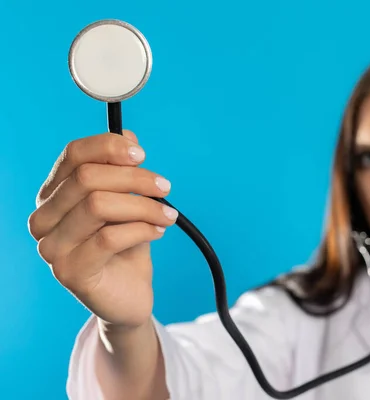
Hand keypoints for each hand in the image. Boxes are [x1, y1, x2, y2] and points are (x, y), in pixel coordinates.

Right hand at [28, 130, 176, 327]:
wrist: (128, 295)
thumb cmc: (126, 246)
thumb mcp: (128, 202)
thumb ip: (123, 171)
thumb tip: (127, 135)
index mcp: (54, 195)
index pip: (73, 155)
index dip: (108, 147)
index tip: (142, 154)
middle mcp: (44, 219)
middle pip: (87, 178)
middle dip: (135, 178)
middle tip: (165, 187)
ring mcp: (51, 247)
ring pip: (99, 205)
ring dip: (144, 205)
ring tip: (168, 214)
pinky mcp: (69, 272)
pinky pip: (109, 237)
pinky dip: (142, 229)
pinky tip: (158, 232)